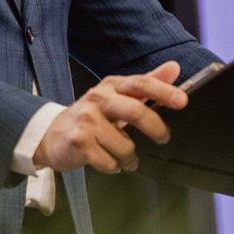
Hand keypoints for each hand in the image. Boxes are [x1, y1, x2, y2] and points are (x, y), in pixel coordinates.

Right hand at [32, 60, 187, 174]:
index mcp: (111, 86)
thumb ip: (147, 83)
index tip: (182, 101)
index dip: (163, 90)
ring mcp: (87, 120)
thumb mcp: (117, 95)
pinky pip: (110, 161)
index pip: (140, 83)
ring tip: (125, 156)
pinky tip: (107, 160)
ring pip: (125, 144)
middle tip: (163, 138)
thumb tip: (174, 67)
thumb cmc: (90, 116)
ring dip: (130, 157)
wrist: (51, 135)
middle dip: (156, 128)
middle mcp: (98, 99)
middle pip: (135, 111)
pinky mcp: (79, 142)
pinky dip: (114, 166)